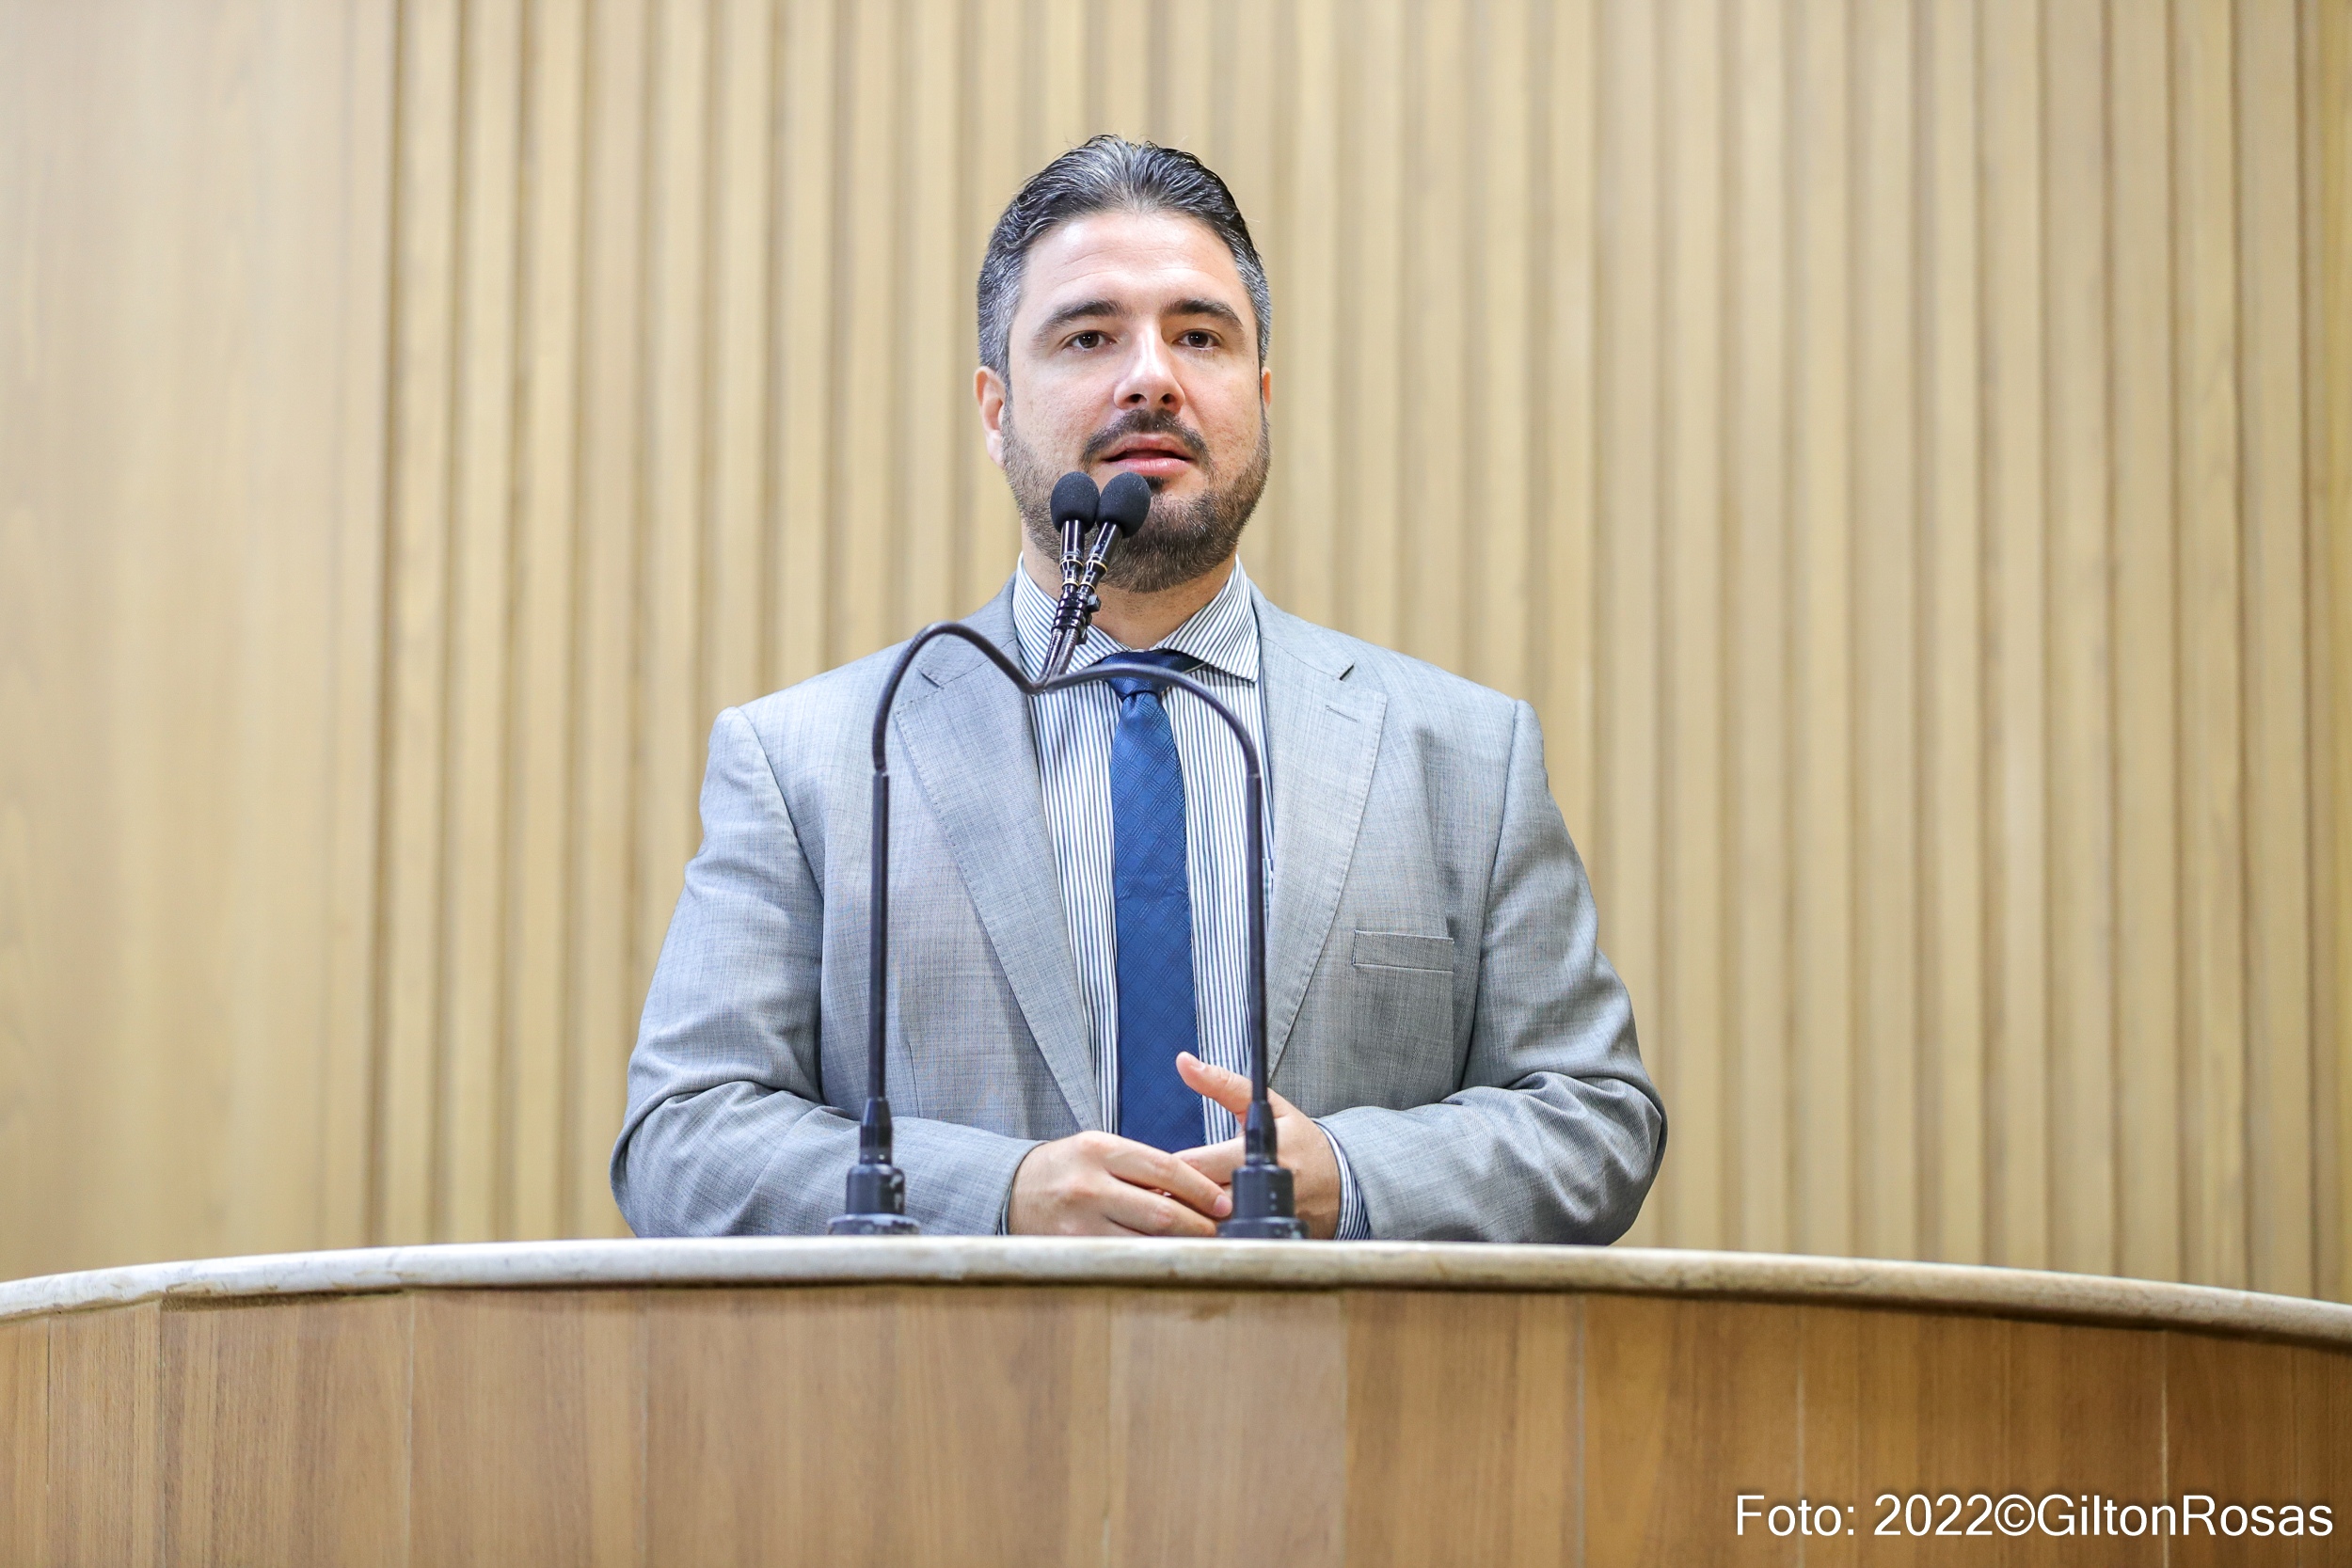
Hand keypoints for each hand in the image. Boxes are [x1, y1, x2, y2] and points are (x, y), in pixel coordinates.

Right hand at [1006, 1130, 1234, 1235]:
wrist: (1012, 1190)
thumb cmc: (1066, 1168)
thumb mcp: (1097, 1149)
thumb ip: (1141, 1166)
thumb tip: (1195, 1190)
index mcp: (1098, 1149)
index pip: (1166, 1169)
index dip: (1201, 1188)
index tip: (1223, 1202)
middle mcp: (1089, 1184)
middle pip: (1162, 1210)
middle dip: (1199, 1223)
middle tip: (1220, 1228)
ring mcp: (1081, 1221)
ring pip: (1148, 1239)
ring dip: (1181, 1243)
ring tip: (1200, 1242)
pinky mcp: (1077, 1249)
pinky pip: (1127, 1256)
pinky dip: (1153, 1255)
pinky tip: (1166, 1252)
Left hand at [1171, 1052, 1341, 1238]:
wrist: (1341, 1183)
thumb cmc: (1298, 1141)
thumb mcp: (1266, 1105)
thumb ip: (1222, 1083)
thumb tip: (1184, 1061)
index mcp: (1257, 1154)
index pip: (1196, 1166)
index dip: (1169, 1168)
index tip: (1154, 1168)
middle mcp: (1259, 1192)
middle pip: (1196, 1200)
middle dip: (1172, 1195)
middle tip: (1151, 1191)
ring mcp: (1260, 1222)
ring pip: (1206, 1227)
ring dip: (1184, 1219)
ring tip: (1167, 1210)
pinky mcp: (1262, 1241)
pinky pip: (1221, 1244)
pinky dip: (1203, 1238)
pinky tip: (1192, 1229)